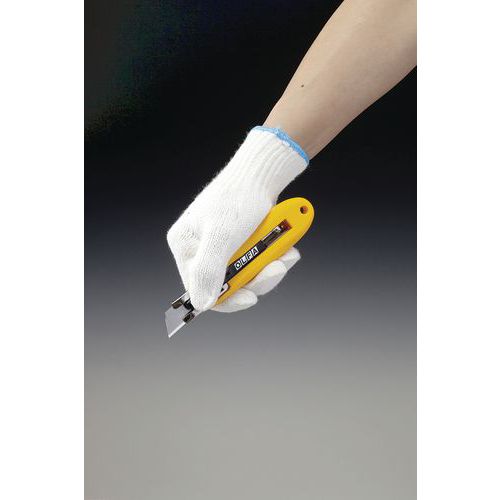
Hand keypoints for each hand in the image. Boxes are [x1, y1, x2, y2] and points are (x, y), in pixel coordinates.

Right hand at [167, 127, 307, 311]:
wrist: (263, 172)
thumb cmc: (239, 196)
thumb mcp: (221, 236)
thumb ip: (208, 271)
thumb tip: (201, 304)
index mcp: (185, 246)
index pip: (200, 289)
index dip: (228, 298)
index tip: (251, 297)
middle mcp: (200, 248)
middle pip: (229, 284)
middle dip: (257, 277)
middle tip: (276, 266)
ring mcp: (221, 245)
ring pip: (247, 274)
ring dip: (270, 266)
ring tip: (284, 250)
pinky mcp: (240, 241)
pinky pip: (257, 261)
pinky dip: (273, 256)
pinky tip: (284, 246)